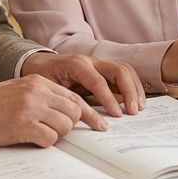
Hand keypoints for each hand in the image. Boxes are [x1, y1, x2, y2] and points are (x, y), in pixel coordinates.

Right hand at [0, 76, 101, 146]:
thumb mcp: (20, 91)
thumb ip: (43, 97)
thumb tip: (68, 113)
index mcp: (38, 81)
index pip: (74, 96)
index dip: (89, 113)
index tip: (100, 125)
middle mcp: (37, 92)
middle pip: (75, 111)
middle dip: (70, 125)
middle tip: (55, 131)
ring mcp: (30, 108)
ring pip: (65, 126)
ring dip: (56, 135)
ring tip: (38, 134)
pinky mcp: (23, 125)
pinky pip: (49, 138)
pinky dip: (44, 142)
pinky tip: (30, 139)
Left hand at [22, 52, 144, 116]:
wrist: (38, 63)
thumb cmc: (43, 76)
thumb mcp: (49, 88)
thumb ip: (64, 99)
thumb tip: (77, 117)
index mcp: (76, 65)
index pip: (98, 81)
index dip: (108, 98)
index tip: (116, 115)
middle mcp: (91, 61)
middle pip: (118, 70)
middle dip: (129, 91)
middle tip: (133, 111)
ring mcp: (99, 64)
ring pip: (125, 70)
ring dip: (135, 88)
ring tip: (139, 107)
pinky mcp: (103, 69)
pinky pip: (123, 74)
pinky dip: (133, 86)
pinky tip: (136, 101)